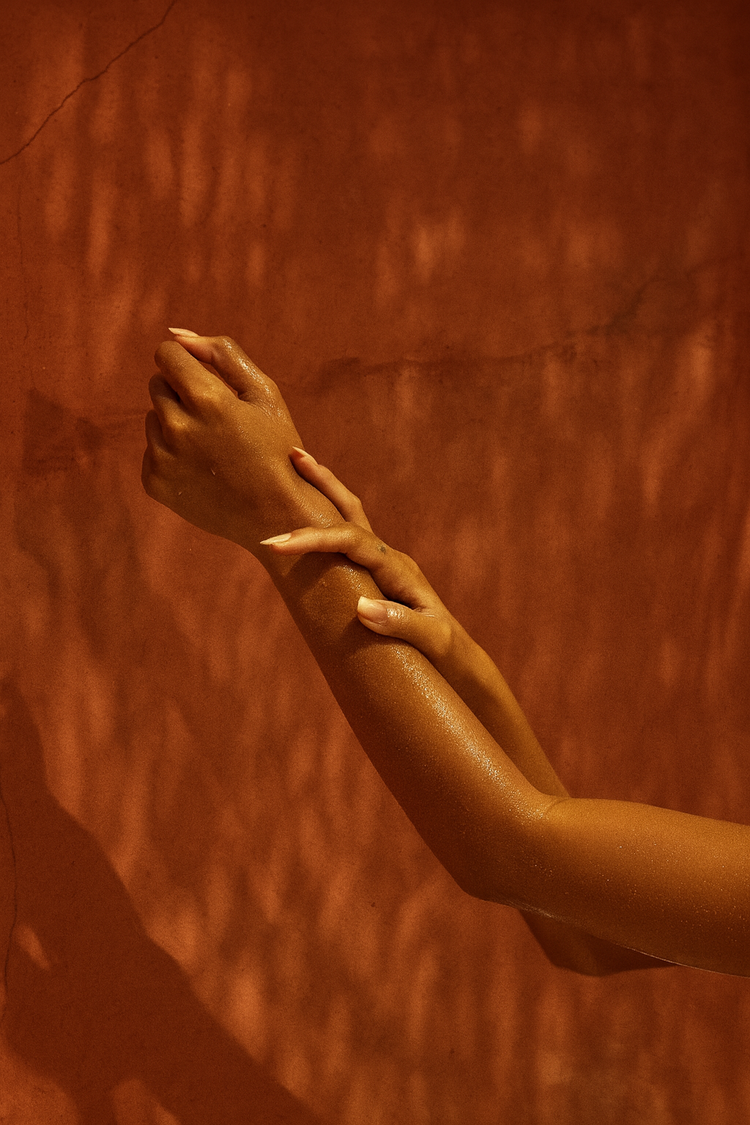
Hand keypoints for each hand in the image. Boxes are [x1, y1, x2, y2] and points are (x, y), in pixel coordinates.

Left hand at [142, 332, 334, 553]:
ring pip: (152, 418)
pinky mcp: (155, 483)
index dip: (187, 363)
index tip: (205, 380)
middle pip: (157, 384)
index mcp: (207, 399)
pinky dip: (171, 455)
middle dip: (182, 394)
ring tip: (211, 448)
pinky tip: (201, 469)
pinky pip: (151, 450)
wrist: (275, 515)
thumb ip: (221, 353)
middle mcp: (178, 428)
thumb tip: (176, 334)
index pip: (166, 354)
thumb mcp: (264, 393)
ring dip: (175, 424)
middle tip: (216, 421)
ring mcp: (163, 458)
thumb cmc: (276, 448)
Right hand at [261, 448, 460, 668]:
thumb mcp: (429, 640)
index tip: (277, 545)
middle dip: (322, 484)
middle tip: (293, 455)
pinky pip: (347, 540)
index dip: (314, 539)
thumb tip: (360, 606)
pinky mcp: (376, 574)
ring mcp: (383, 563)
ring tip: (298, 465)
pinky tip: (308, 516)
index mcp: (398, 569)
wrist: (457, 658)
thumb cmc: (445, 652)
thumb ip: (400, 623)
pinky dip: (325, 520)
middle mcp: (390, 558)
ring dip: (324, 491)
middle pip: (351, 511)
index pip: (350, 541)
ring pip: (349, 518)